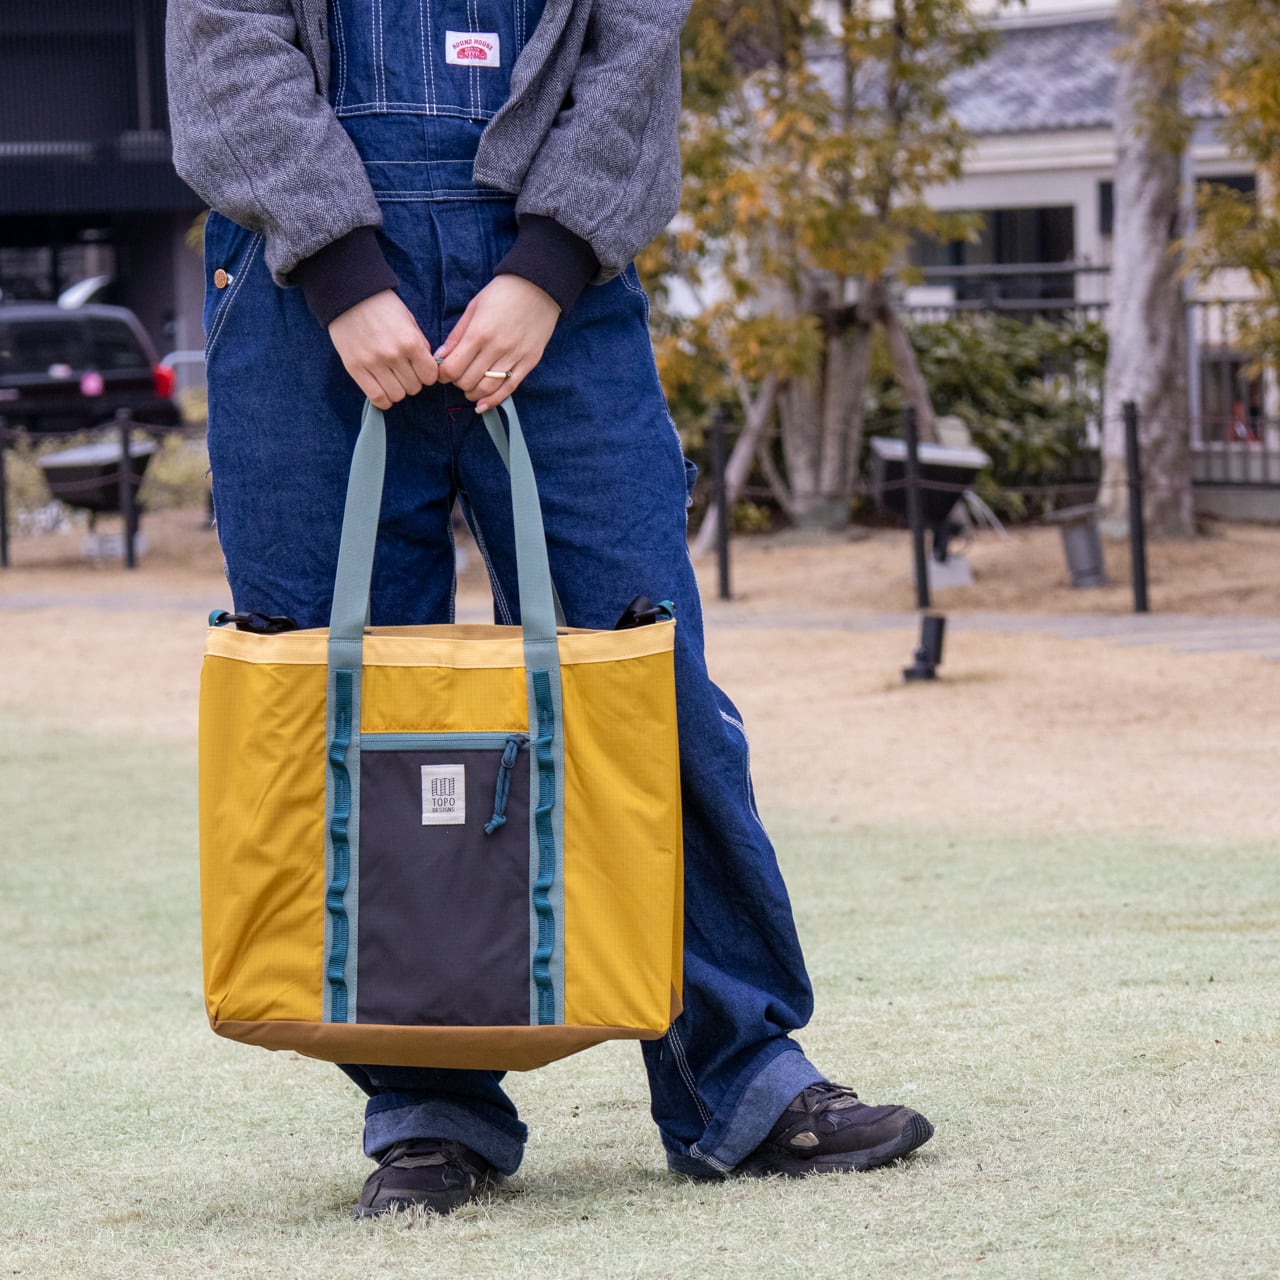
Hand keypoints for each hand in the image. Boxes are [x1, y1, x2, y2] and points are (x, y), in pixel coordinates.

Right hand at [328, 290, 437, 408]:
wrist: (349, 294)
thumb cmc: (382, 306)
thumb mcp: (409, 320)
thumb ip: (420, 345)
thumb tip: (428, 367)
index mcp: (410, 342)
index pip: (430, 376)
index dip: (427, 374)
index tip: (421, 369)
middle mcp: (393, 355)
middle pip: (414, 388)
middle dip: (412, 380)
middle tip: (404, 370)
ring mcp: (373, 363)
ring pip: (397, 396)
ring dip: (397, 389)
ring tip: (392, 377)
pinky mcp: (355, 368)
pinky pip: (376, 398)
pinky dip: (383, 399)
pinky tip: (382, 388)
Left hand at [435, 275, 559, 412]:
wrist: (539, 286)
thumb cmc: (503, 293)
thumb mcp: (474, 307)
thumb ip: (457, 335)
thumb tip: (441, 356)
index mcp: (479, 333)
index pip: (453, 367)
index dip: (443, 374)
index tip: (442, 371)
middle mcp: (496, 348)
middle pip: (468, 381)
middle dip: (457, 382)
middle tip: (457, 375)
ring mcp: (515, 357)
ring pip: (487, 388)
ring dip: (473, 393)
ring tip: (469, 388)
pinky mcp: (529, 362)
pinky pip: (509, 388)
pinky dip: (493, 400)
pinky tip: (482, 405)